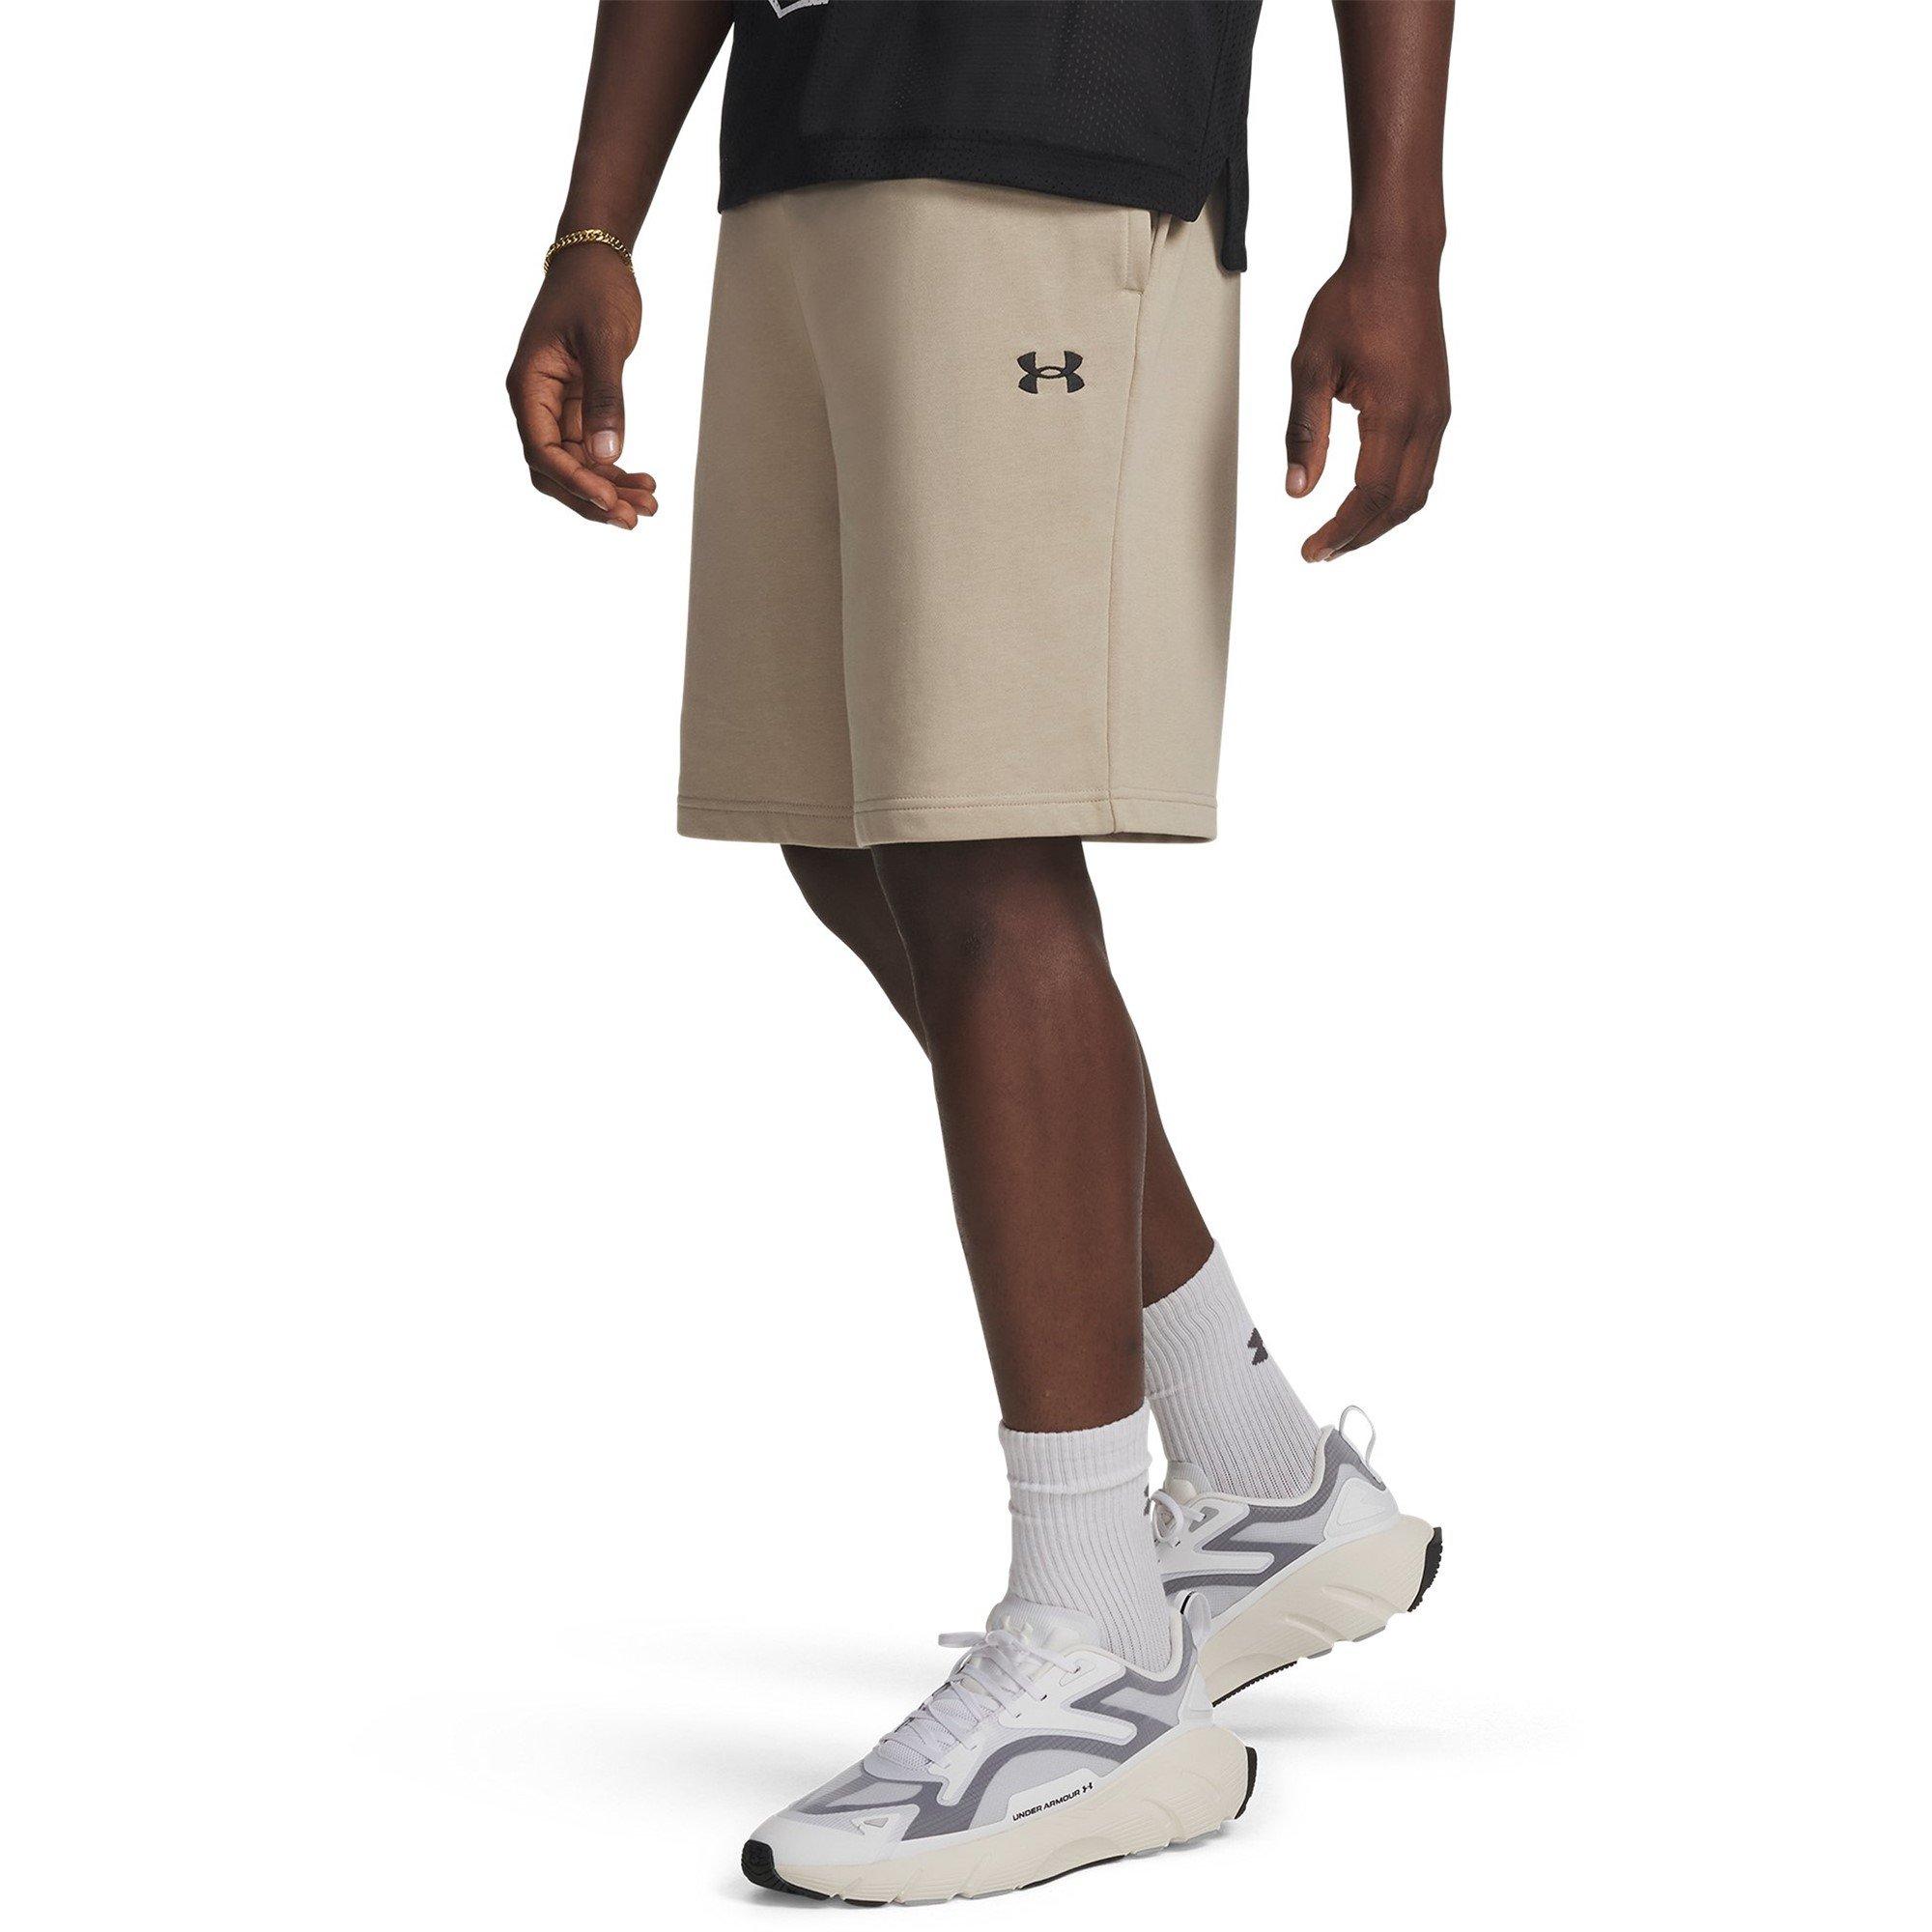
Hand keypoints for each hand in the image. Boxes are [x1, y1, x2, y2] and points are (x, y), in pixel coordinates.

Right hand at [506, 245, 655, 528]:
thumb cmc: (594, 290)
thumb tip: (606, 457)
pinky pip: (592, 452)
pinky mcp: (579, 408)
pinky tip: (645, 481)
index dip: (574, 481)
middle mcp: (536, 403)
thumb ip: (605, 399)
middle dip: (592, 498)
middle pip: (555, 470)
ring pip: (577, 467)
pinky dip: (616, 470)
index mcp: (528, 386)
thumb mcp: (603, 341)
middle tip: (634, 518)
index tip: (610, 501)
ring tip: (650, 504)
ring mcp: (557, 409)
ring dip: (610, 489)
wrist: (597, 260)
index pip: (542, 450)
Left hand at [1286, 253, 1449, 560]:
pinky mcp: (1438, 406)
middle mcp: (1427, 419)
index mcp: (1395, 412)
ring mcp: (1438, 414)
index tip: (1311, 551)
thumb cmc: (1352, 303)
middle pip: (1399, 504)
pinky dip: (1396, 496)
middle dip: (1359, 536)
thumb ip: (1304, 432)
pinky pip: (1423, 468)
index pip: (1369, 495)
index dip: (1340, 531)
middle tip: (1320, 552)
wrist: (1398, 261)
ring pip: (1417, 491)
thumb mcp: (1311, 367)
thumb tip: (1298, 490)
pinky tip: (1368, 500)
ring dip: (1380, 520)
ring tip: (1341, 535)